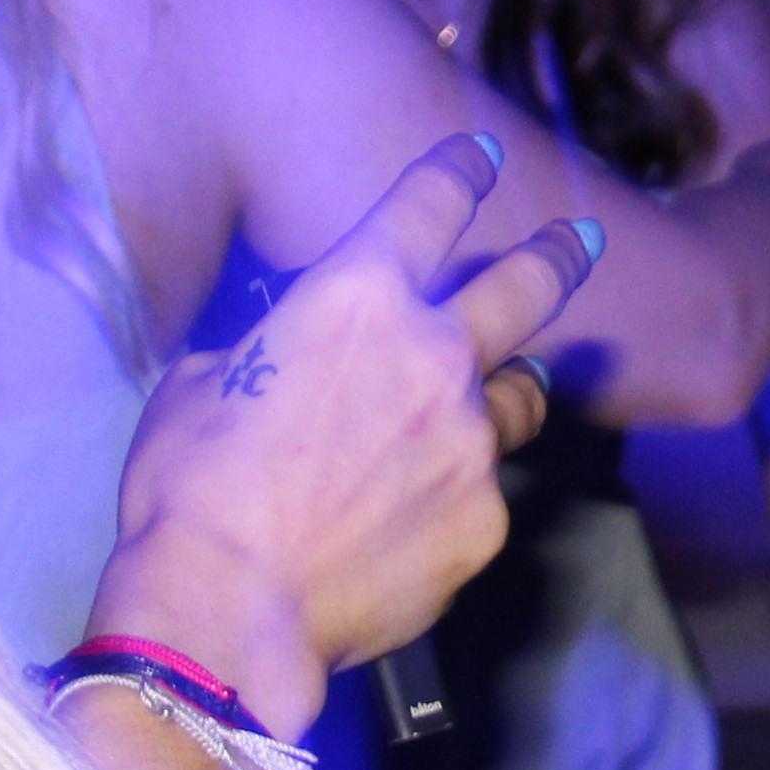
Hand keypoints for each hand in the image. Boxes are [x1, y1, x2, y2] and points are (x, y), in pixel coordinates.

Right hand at [89, 137, 592, 735]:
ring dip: (513, 384)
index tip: (480, 160)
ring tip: (511, 390)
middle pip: (527, 285)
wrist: (230, 609)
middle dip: (556, 254)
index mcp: (356, 297)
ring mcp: (472, 438)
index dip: (459, 173)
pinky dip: (463, 488)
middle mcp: (435, 352)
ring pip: (524, 392)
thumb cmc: (191, 490)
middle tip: (579, 240)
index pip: (428, 205)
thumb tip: (279, 353)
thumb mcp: (198, 384)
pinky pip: (486, 487)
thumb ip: (263, 350)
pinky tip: (426, 515)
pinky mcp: (485, 515)